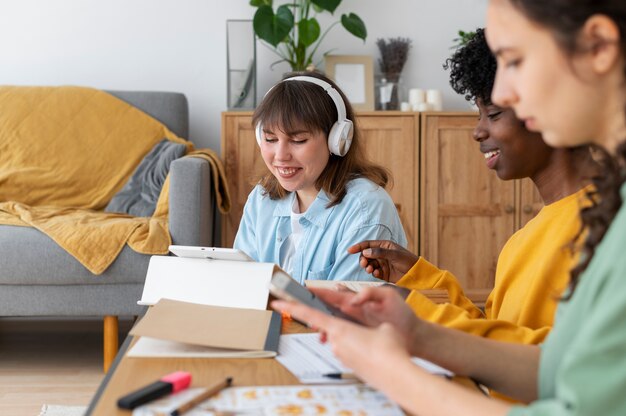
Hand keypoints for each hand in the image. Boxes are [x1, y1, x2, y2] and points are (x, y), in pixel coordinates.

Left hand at [271, 295, 414, 390]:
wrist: (398, 376)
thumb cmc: (391, 349)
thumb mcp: (383, 327)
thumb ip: (370, 323)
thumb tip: (368, 328)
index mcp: (340, 329)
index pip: (310, 315)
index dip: (292, 307)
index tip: (276, 303)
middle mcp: (337, 343)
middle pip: (331, 328)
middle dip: (342, 326)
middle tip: (359, 327)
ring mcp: (342, 356)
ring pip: (342, 341)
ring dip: (355, 339)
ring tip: (376, 342)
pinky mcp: (349, 366)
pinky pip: (351, 352)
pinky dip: (360, 349)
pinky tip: (376, 352)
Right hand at [347, 240, 418, 282]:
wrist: (417, 274)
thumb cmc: (408, 260)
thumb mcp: (394, 254)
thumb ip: (379, 252)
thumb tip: (365, 252)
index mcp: (384, 246)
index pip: (368, 245)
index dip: (358, 247)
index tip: (349, 250)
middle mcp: (381, 254)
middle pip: (366, 255)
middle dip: (363, 259)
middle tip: (364, 264)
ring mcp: (382, 264)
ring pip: (368, 264)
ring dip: (367, 267)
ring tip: (370, 270)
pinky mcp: (383, 273)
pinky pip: (373, 272)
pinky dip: (373, 273)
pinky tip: (376, 274)